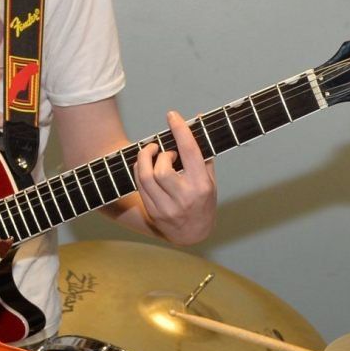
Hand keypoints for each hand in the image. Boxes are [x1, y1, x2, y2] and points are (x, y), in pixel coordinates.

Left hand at [133, 111, 216, 244]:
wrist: (193, 234)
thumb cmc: (203, 202)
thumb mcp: (209, 179)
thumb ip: (203, 151)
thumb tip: (197, 119)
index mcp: (201, 186)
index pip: (190, 153)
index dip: (180, 131)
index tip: (172, 116)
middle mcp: (184, 198)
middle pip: (162, 168)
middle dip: (160, 154)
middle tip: (165, 152)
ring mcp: (167, 208)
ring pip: (146, 177)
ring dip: (145, 159)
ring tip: (152, 153)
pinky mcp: (153, 212)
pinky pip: (139, 186)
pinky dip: (140, 171)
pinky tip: (146, 167)